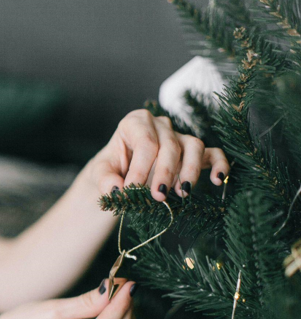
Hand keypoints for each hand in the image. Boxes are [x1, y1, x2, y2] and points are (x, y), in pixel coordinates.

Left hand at [84, 109, 229, 200]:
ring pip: (193, 147)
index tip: (132, 190)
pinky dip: (219, 165)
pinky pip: (213, 153)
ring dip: (190, 170)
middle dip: (164, 173)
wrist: (120, 175)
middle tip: (158, 196)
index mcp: (135, 122)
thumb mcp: (100, 173)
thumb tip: (117, 190)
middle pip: (169, 146)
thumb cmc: (111, 169)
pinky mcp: (194, 152)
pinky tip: (219, 180)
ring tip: (183, 193)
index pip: (145, 142)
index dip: (140, 168)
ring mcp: (179, 137)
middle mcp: (160, 125)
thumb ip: (104, 180)